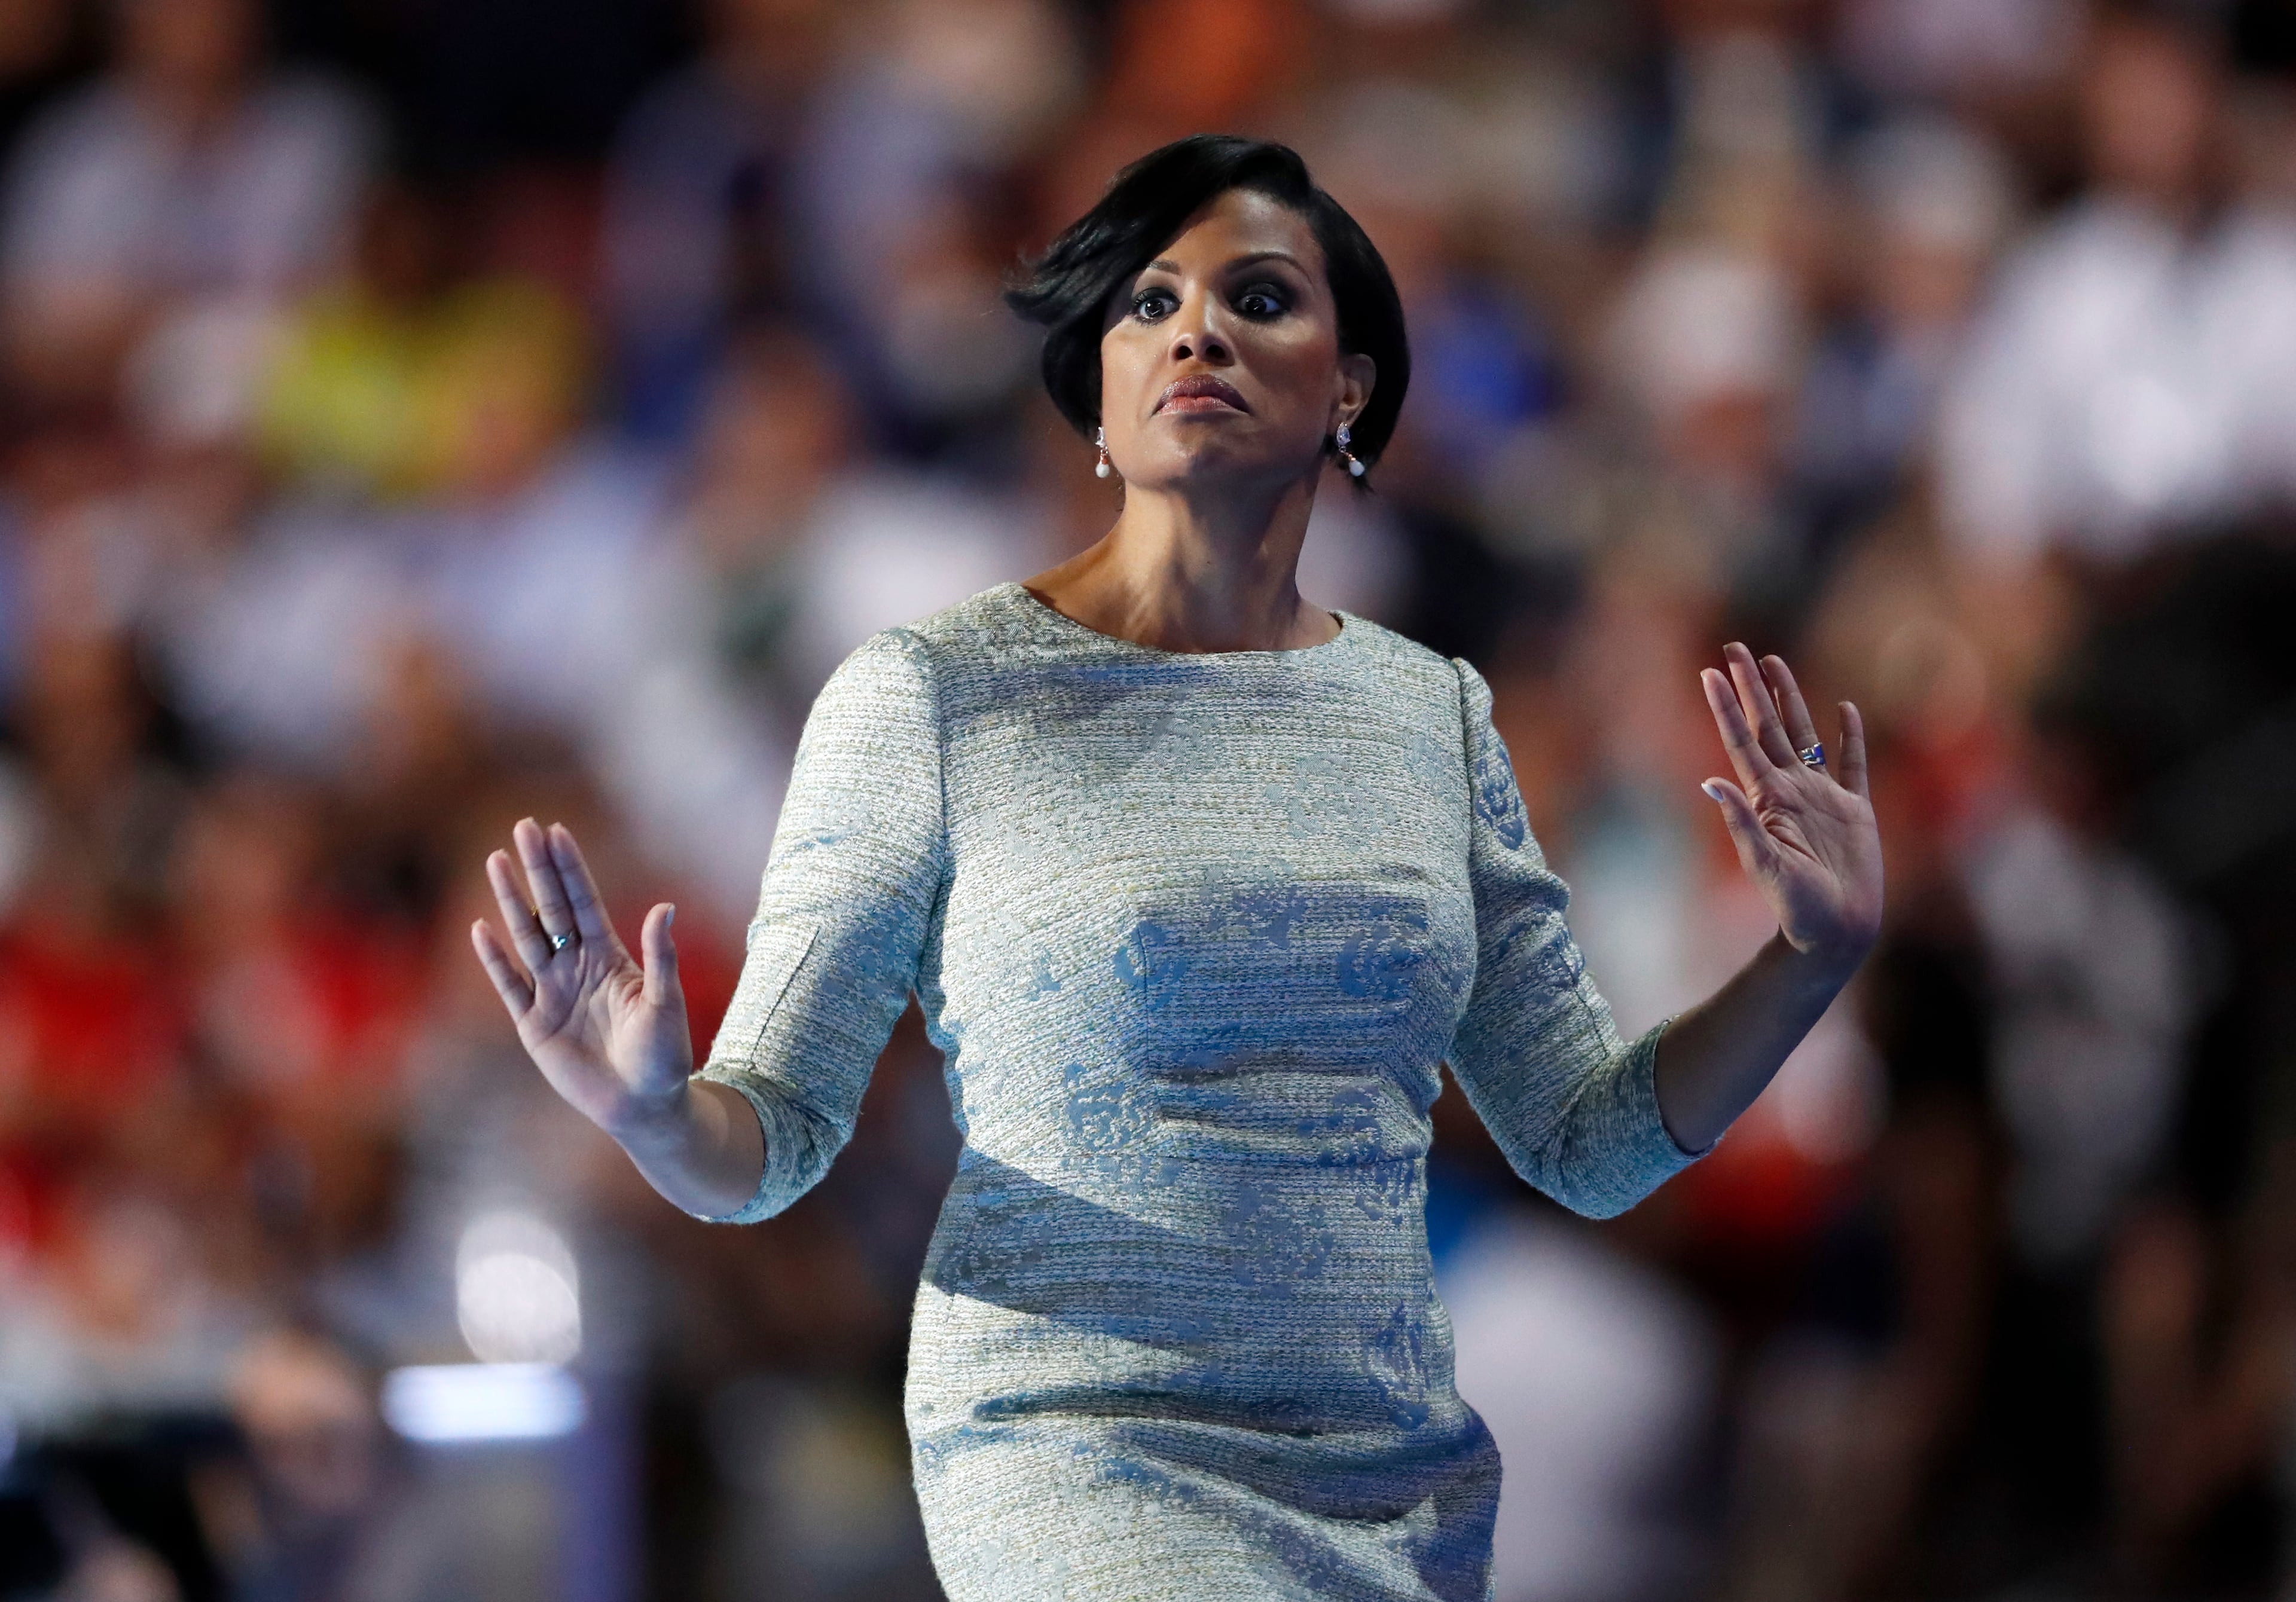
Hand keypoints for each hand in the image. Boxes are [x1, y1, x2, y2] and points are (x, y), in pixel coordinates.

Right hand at [469, 818, 691, 1140]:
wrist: (643, 1105)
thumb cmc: (664, 1055)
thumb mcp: (666, 1004)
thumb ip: (660, 957)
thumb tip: (664, 907)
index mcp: (610, 958)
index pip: (585, 902)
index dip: (570, 868)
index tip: (556, 831)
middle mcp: (577, 967)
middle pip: (552, 908)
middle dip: (537, 869)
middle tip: (523, 826)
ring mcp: (553, 993)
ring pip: (527, 937)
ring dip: (512, 901)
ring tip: (496, 860)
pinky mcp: (534, 1024)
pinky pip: (510, 985)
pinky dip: (495, 959)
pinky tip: (480, 928)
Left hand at [1698, 642, 1882, 970]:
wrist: (1836, 931)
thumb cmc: (1797, 907)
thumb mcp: (1765, 864)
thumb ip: (1741, 823)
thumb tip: (1710, 782)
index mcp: (1768, 799)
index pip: (1742, 741)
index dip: (1726, 706)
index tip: (1708, 672)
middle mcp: (1791, 790)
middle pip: (1768, 726)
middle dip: (1751, 687)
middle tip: (1735, 648)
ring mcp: (1823, 797)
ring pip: (1804, 734)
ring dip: (1789, 699)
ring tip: (1774, 664)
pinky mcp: (1856, 811)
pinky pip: (1851, 764)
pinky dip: (1849, 737)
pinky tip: (1844, 709)